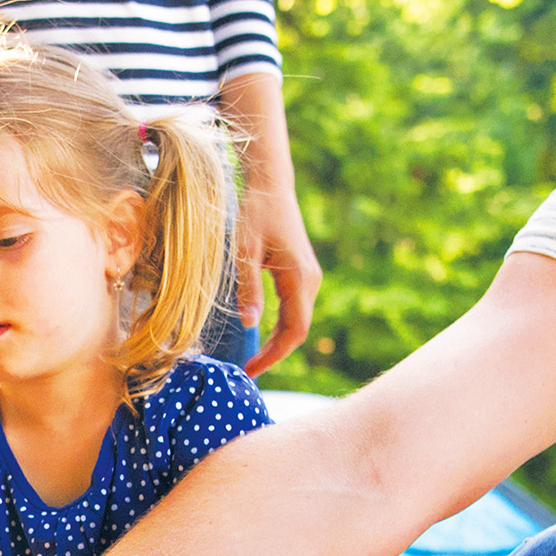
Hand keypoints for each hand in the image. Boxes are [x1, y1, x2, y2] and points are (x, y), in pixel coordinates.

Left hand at [233, 180, 321, 375]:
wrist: (271, 185)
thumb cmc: (255, 213)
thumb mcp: (244, 250)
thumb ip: (248, 287)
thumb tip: (250, 323)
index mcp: (299, 278)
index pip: (295, 331)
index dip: (274, 356)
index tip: (251, 370)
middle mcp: (311, 281)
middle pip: (299, 331)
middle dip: (275, 354)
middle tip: (248, 370)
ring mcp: (309, 277)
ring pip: (298, 321)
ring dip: (278, 342)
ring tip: (253, 358)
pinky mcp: (303, 274)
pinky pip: (296, 310)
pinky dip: (281, 328)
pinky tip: (263, 335)